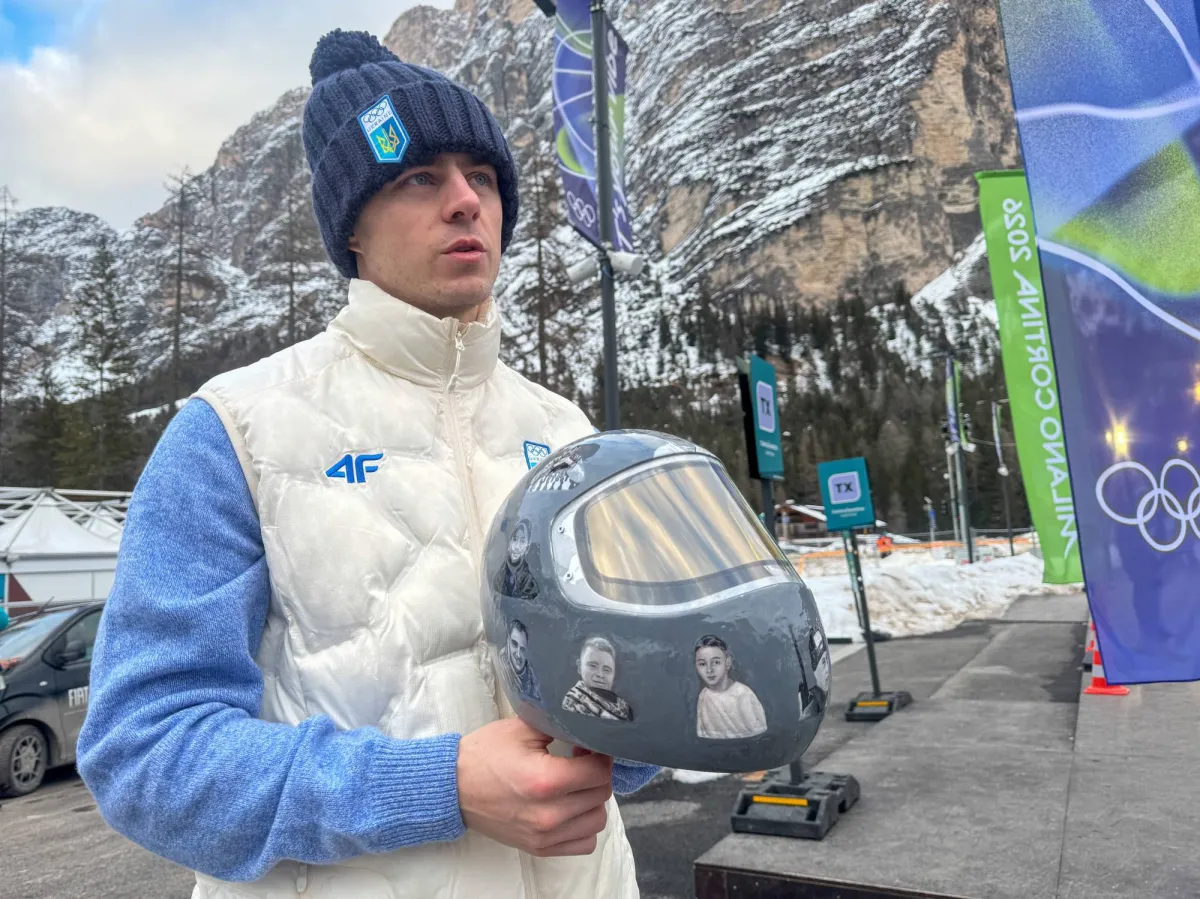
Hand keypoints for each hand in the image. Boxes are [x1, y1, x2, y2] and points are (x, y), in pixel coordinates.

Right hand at [457, 718, 612, 856]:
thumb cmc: (485, 754)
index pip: (599, 772)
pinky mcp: (540, 847)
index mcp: (545, 781)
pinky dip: (584, 825)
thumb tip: (589, 729)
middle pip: (600, 794)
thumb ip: (560, 726)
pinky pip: (584, 843)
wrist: (453, 787)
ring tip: (576, 784)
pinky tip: (571, 808)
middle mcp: (548, 814)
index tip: (589, 746)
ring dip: (593, 799)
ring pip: (597, 820)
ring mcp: (544, 835)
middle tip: (581, 760)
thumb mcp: (523, 728)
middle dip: (597, 773)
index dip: (600, 754)